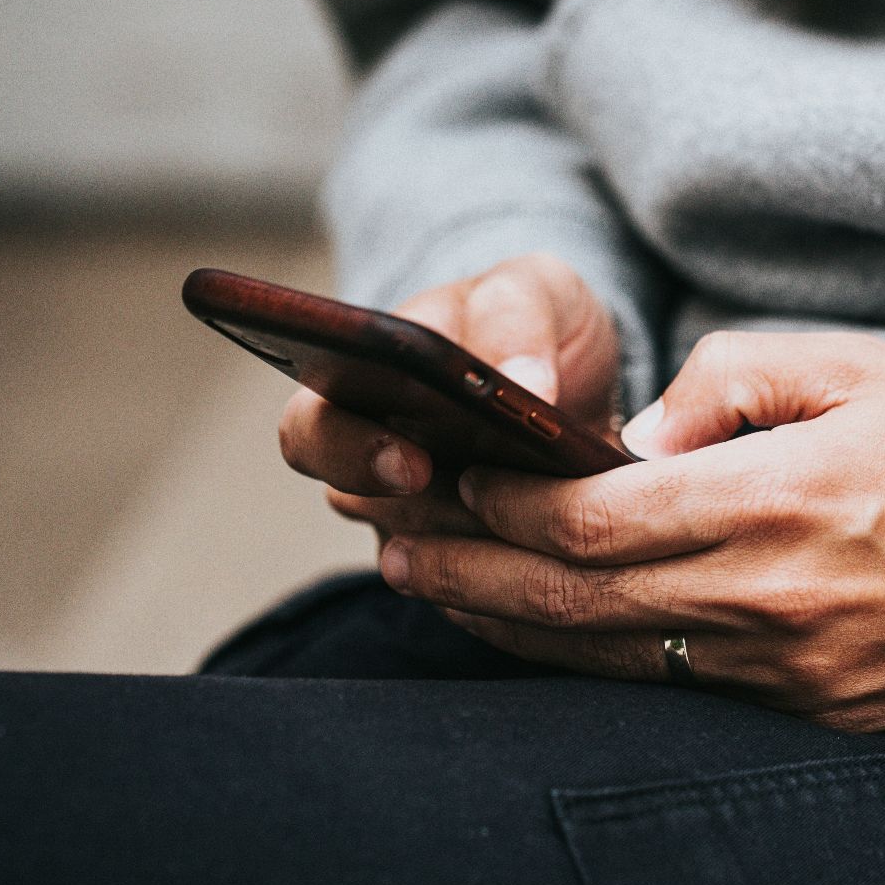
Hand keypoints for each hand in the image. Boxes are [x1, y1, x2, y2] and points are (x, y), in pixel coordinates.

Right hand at [277, 254, 621, 542]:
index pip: (311, 432)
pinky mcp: (468, 565)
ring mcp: (418, 520)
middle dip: (417, 507)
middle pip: (359, 505)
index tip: (410, 461)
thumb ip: (516, 320)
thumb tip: (525, 382)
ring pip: (423, 558)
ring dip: (481, 539)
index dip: (349, 452)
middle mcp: (374, 464)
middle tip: (476, 500)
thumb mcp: (530, 292)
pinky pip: (478, 591)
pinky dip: (521, 569)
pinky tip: (567, 549)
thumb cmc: (529, 322)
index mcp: (359, 389)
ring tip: (541, 515)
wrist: (574, 373)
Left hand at [372, 331, 884, 731]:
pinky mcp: (814, 711)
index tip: (450, 477)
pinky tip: (547, 636)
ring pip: (611, 657)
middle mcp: (771, 604)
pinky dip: (592, 661)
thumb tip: (636, 440)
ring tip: (438, 593)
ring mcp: (790, 675)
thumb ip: (730, 385)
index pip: (593, 518)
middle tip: (393, 551)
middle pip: (575, 601)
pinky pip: (674, 690)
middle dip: (469, 574)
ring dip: (511, 625)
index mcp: (780, 505)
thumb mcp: (859, 369)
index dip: (502, 504)